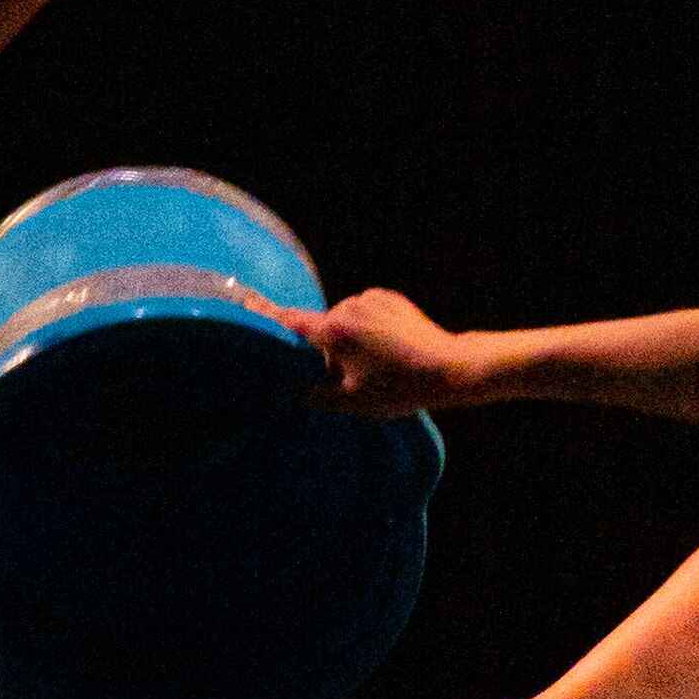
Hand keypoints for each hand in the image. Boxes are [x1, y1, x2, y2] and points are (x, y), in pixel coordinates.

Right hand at [288, 289, 493, 415]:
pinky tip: (387, 347)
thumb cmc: (398, 387)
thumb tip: (292, 389)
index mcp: (335, 330)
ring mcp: (371, 298)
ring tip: (375, 363)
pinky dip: (368, 327)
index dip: (269, 318)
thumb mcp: (351, 401)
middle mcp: (349, 306)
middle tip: (349, 375)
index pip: (292, 322)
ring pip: (345, 319)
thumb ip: (315, 394)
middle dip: (327, 348)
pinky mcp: (390, 297)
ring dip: (349, 337)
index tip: (250, 310)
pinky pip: (366, 312)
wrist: (448, 366)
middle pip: (323, 327)